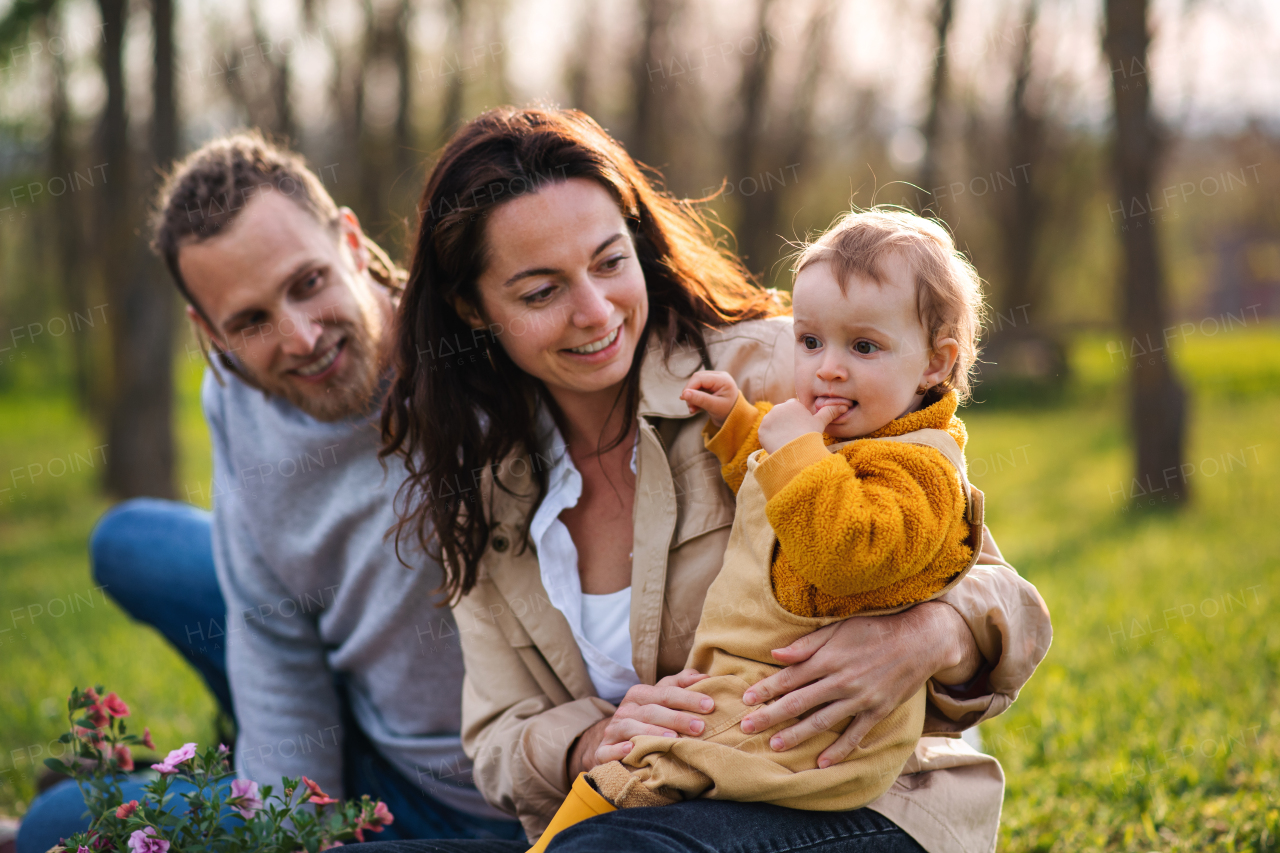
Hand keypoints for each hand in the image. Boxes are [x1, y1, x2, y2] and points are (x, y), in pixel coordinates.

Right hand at [568, 669, 713, 775]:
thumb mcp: (660, 700)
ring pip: (630, 727)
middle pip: (652, 710)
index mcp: (641, 694)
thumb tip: (704, 677)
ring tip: (672, 738)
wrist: (612, 742)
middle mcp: (626, 709)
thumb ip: (681, 686)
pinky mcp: (603, 750)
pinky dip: (618, 749)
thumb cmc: (646, 719)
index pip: (666, 692)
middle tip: (699, 727)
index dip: (688, 697)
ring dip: (651, 731)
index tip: (710, 705)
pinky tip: (631, 750)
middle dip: (676, 717)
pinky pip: (608, 750)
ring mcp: (613, 730)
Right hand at [680, 371, 739, 427]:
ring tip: (693, 409)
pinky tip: (695, 408)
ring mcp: (714, 380)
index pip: (699, 378)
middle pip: (696, 379)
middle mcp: (719, 376)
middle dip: (690, 393)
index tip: (684, 399)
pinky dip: (694, 398)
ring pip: (696, 384)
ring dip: (691, 396)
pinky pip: (697, 388)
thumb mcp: (715, 407)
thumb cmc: (729, 412)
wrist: (736, 419)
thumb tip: (684, 394)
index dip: (689, 387)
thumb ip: (700, 399)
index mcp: (722, 379)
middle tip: (690, 407)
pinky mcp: (711, 386)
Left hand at [738, 602, 980, 767]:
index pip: (789, 677)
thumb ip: (807, 643)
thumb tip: (776, 653)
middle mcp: (841, 680)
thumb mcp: (839, 628)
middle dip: (770, 716)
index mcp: (829, 658)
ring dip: (796, 735)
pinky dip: (838, 750)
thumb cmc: (875, 629)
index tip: (745, 699)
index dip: (766, 689)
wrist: (921, 639)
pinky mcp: (877, 711)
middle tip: (746, 727)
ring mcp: (860, 699)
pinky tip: (821, 762)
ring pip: (821, 721)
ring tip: (775, 745)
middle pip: (798, 702)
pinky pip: (855, 735)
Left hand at [757, 399, 846, 453]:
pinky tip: (779, 444)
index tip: (802, 429)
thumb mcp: (821, 422)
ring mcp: (768, 418)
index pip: (793, 410)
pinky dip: (770, 439)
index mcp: (793, 404)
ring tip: (787, 441)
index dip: (798, 420)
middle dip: (786, 424)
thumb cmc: (810, 434)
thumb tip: (844, 406)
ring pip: (773, 424)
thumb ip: (830, 411)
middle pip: (782, 416)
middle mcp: (778, 407)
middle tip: (795, 436)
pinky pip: (765, 433)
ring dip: (778, 431)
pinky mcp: (761, 429)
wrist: (797, 449)